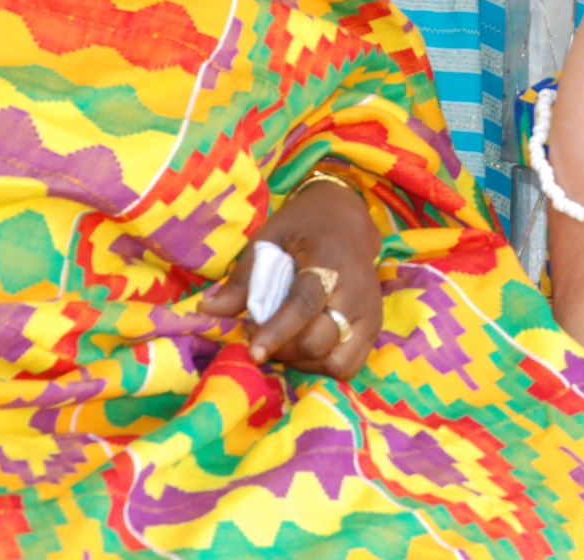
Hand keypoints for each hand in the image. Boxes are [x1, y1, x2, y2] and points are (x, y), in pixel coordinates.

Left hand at [200, 179, 384, 378]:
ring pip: (337, 361)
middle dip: (283, 348)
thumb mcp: (267, 240)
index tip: (253, 352)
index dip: (278, 331)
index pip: (305, 304)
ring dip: (303, 362)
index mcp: (330, 261)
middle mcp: (357, 290)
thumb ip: (242, 279)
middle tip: (259, 334)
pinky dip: (322, 365)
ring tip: (283, 342)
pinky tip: (303, 348)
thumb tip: (208, 311)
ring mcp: (370, 311)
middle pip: (320, 341)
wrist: (347, 219)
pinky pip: (349, 364)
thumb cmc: (303, 228)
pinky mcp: (375, 327)